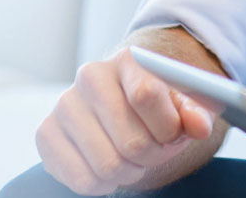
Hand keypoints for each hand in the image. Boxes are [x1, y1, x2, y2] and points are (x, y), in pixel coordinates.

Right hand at [34, 46, 217, 194]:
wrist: (123, 109)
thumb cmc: (158, 108)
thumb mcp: (186, 104)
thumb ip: (196, 113)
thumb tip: (199, 126)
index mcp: (127, 60)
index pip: (147, 95)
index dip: (168, 128)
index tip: (175, 135)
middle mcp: (89, 76)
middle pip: (132, 142)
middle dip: (153, 157)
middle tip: (155, 152)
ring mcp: (64, 106)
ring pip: (108, 165)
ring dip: (130, 172)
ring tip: (133, 159)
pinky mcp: (46, 135)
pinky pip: (83, 180)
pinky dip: (103, 185)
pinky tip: (108, 167)